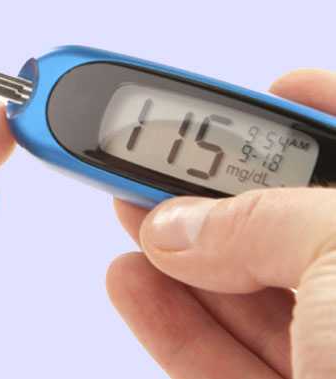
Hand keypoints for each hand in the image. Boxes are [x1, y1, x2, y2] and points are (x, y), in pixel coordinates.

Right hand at [107, 68, 335, 378]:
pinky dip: (169, 321)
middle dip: (219, 191)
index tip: (270, 89)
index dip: (321, 114)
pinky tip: (129, 280)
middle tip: (155, 159)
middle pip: (293, 226)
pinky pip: (221, 360)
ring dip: (179, 254)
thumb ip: (253, 221)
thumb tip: (178, 223)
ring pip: (250, 294)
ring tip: (123, 215)